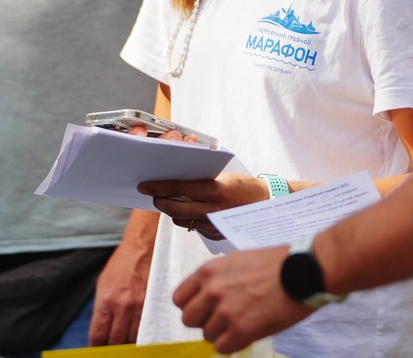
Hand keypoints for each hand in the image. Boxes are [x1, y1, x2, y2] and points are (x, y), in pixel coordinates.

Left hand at [88, 239, 152, 344]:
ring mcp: (140, 306)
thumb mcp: (102, 283)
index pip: (98, 335)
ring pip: (133, 337)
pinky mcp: (153, 304)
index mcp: (105, 300)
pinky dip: (142, 333)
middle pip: (116, 340)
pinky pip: (147, 327)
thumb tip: (100, 329)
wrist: (142, 247)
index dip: (96, 346)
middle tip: (111, 347)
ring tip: (125, 341)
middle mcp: (122, 305)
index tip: (97, 349)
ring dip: (128, 342)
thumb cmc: (121, 264)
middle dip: (112, 347)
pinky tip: (138, 333)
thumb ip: (101, 308)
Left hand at [137, 172, 268, 239]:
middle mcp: (212, 209)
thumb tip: (176, 180)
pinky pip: (193, 227)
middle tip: (153, 195)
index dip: (157, 186)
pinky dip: (187, 218)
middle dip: (160, 201)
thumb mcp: (224, 176)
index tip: (144, 185)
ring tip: (169, 202)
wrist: (268, 204)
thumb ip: (201, 180)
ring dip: (172, 211)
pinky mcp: (215, 234)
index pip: (177, 188)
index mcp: (214, 190)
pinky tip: (188, 211)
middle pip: (174, 208)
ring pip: (181, 220)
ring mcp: (213, 224)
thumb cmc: (245, 185)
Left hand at [174, 247, 312, 353]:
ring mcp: (226, 311)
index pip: (179, 298)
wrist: (303, 271)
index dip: (192, 306)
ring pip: (207, 336)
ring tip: (241, 323)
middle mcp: (212, 291)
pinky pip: (223, 348)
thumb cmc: (278, 263)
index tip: (203, 309)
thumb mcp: (239, 260)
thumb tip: (208, 296)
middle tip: (222, 319)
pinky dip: (233, 344)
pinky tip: (247, 333)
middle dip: (204, 321)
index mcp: (209, 271)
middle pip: (188, 319)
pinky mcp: (241, 330)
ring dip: (222, 333)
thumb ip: (219, 278)